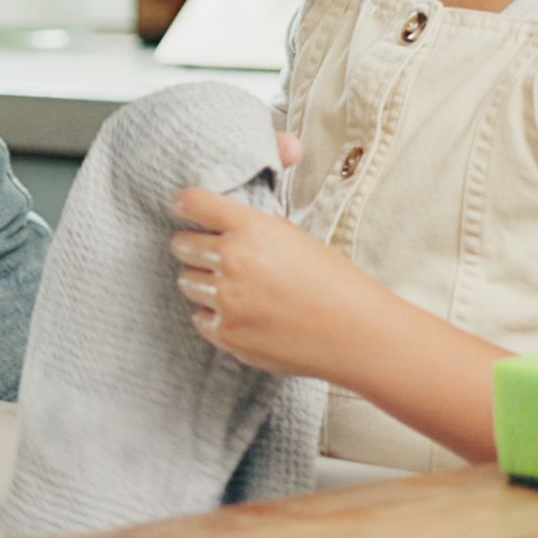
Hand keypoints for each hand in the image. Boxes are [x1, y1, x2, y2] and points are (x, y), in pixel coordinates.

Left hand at [167, 187, 384, 378]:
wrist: (355, 333)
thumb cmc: (335, 283)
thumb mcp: (297, 238)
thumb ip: (260, 228)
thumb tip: (232, 223)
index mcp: (252, 228)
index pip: (193, 203)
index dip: (184, 205)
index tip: (182, 208)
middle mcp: (233, 261)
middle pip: (181, 245)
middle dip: (192, 247)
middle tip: (209, 253)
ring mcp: (227, 300)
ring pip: (187, 282)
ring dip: (203, 282)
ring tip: (233, 288)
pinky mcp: (227, 334)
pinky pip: (200, 317)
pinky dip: (215, 316)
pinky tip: (243, 315)